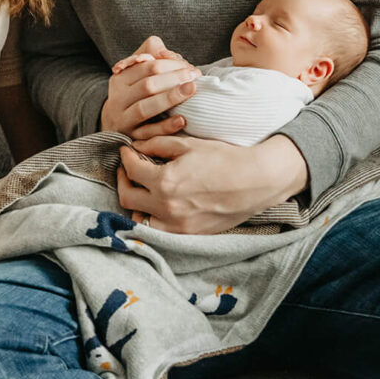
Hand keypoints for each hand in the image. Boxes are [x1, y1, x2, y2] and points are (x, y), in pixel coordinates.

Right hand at [102, 36, 198, 140]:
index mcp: (119, 80)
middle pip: (147, 86)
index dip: (170, 64)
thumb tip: (167, 53)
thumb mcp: (135, 71)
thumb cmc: (134, 93)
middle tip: (194, 75)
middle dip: (173, 79)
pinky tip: (182, 119)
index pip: (147, 67)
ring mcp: (124, 121)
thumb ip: (150, 53)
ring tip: (191, 90)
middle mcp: (118, 100)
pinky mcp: (133, 138)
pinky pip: (149, 133)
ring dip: (169, 98)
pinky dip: (166, 126)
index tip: (189, 66)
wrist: (115, 124)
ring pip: (144, 108)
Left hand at [116, 133, 309, 234]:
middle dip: (123, 179)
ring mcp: (176, 225)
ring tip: (142, 189)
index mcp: (164, 182)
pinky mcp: (187, 234)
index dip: (125, 157)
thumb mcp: (189, 145)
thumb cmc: (225, 159)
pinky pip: (157, 230)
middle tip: (129, 169)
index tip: (127, 151)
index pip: (131, 170)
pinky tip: (157, 205)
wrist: (255, 181)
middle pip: (127, 197)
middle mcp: (166, 207)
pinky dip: (151, 218)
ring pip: (138, 218)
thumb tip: (137, 145)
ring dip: (135, 203)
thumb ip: (158, 144)